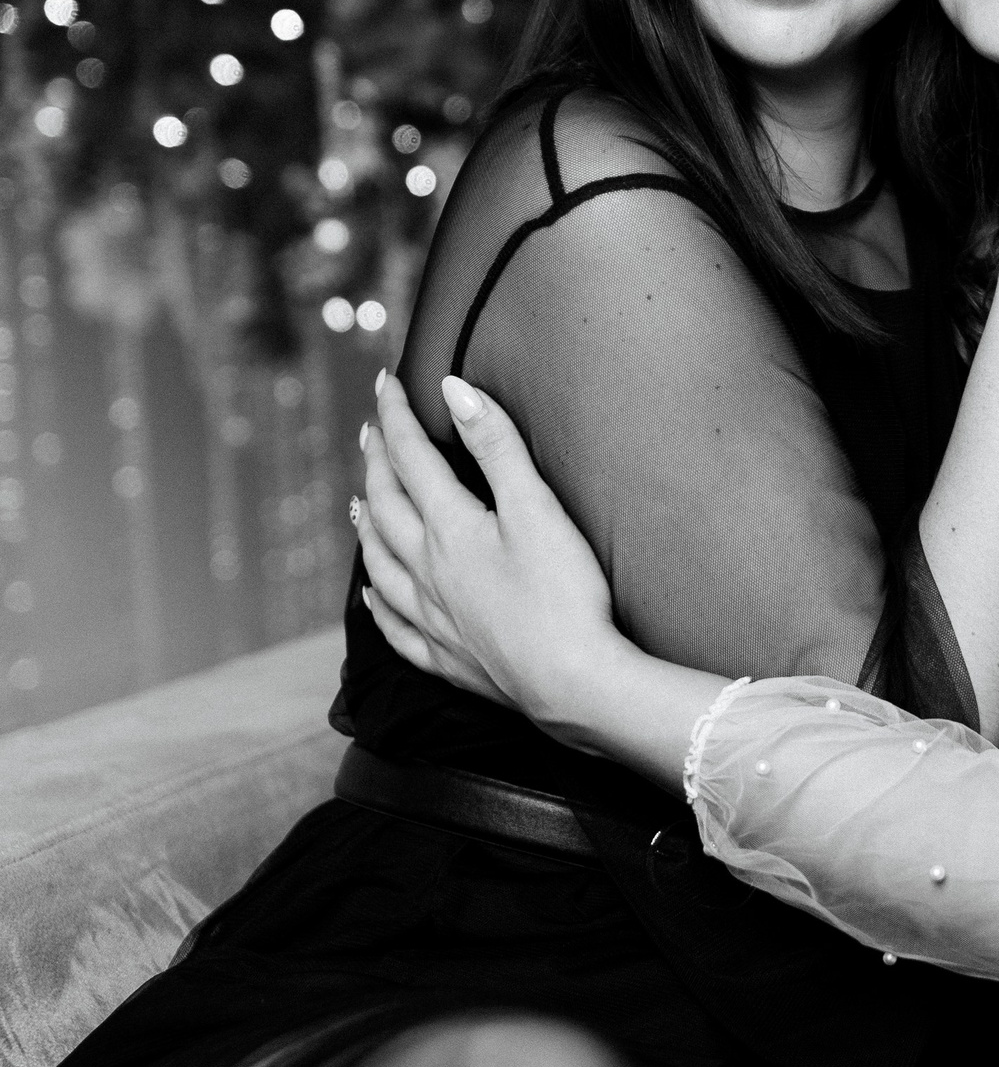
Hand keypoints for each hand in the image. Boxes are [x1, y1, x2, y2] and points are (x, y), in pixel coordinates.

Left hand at [358, 370, 619, 732]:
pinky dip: (374, 603)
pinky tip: (368, 594)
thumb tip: (454, 390)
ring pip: (379, 562)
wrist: (573, 685)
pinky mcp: (447, 658)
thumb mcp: (537, 507)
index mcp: (450, 529)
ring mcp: (432, 618)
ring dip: (366, 525)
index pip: (410, 458)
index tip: (385, 382)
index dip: (396, 416)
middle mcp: (427, 571)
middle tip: (371, 430)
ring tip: (357, 502)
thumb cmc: (564, 595)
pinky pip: (393, 626)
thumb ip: (496, 446)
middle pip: (386, 505)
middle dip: (376, 460)